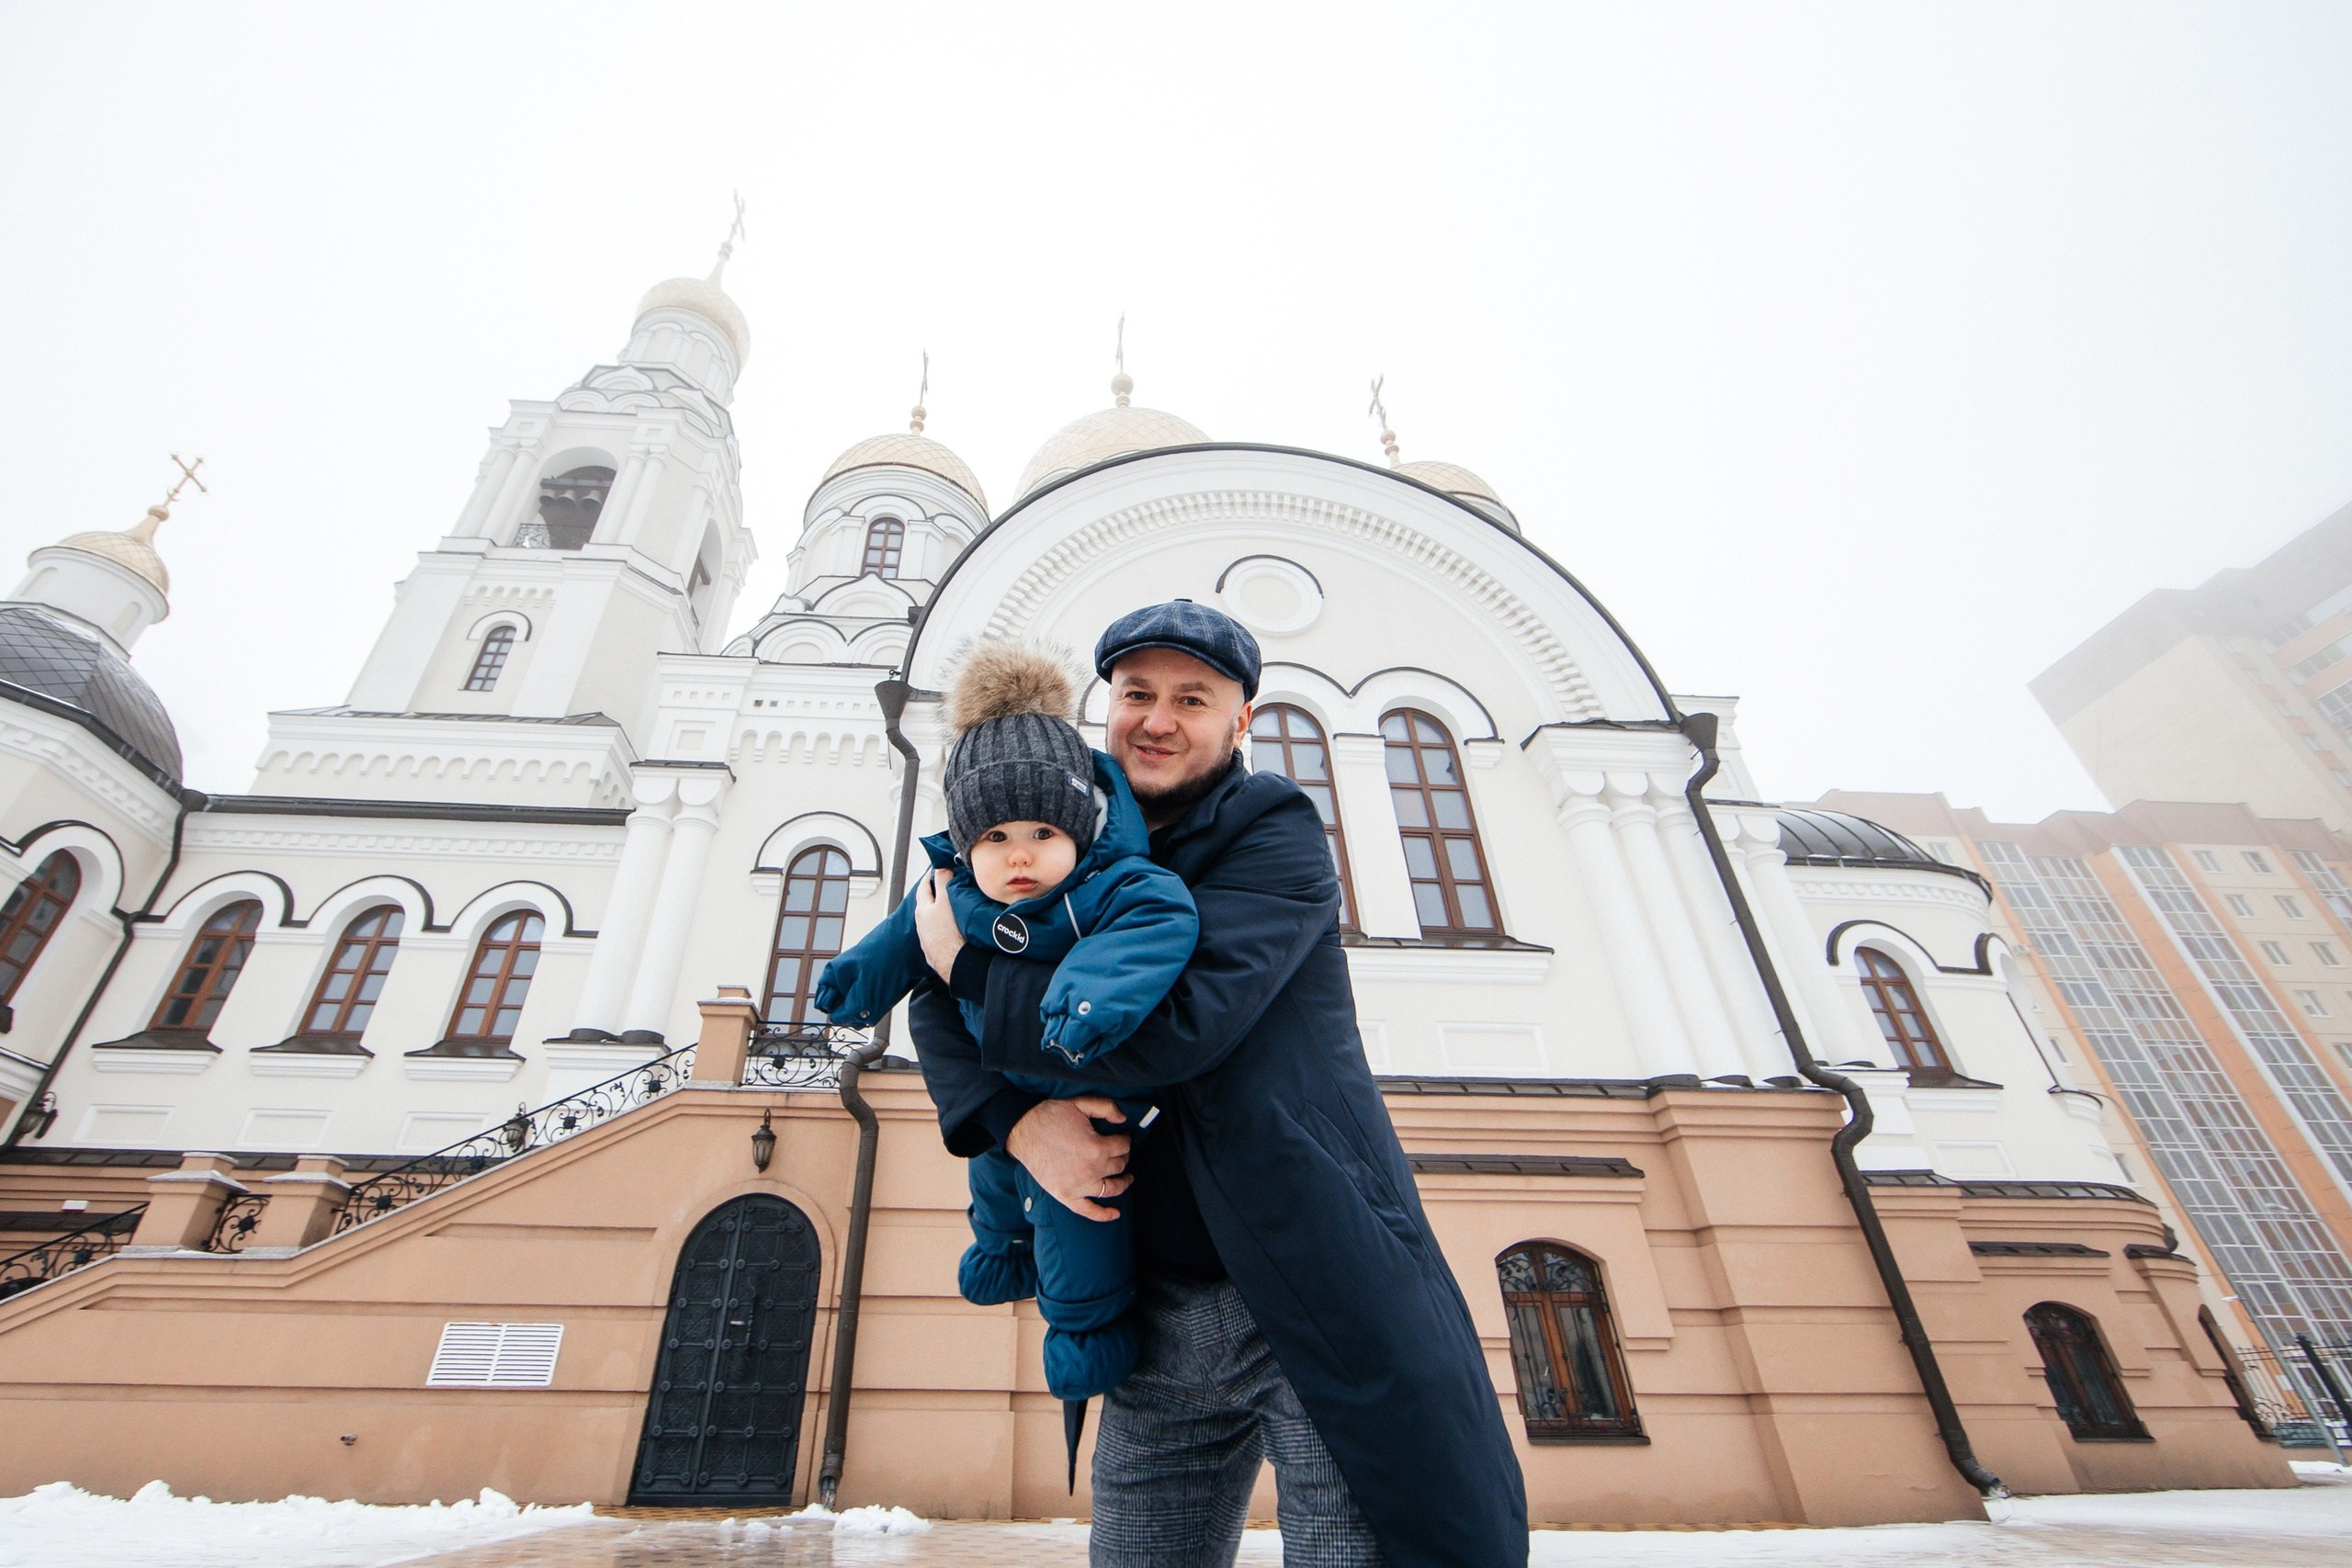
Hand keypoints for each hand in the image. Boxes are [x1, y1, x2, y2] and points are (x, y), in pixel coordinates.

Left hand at [914, 867, 963, 981]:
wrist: (955, 963)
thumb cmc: (949, 934)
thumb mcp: (946, 901)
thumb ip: (943, 882)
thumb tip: (940, 868)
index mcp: (922, 910)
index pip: (924, 887)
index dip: (930, 876)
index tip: (935, 870)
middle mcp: (922, 925)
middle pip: (927, 904)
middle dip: (936, 894)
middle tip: (946, 887)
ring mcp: (928, 939)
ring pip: (933, 920)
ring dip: (940, 912)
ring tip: (953, 907)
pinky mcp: (936, 951)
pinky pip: (940, 934)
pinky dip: (945, 927)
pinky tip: (955, 929)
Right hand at [1005, 1097, 1131, 1221]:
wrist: (1023, 1131)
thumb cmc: (1051, 1116)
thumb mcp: (1080, 1103)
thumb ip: (1107, 1107)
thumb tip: (1124, 1120)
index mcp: (1097, 1148)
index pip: (1123, 1146)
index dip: (1125, 1139)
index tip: (1122, 1137)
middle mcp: (1092, 1170)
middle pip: (1119, 1166)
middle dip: (1123, 1157)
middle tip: (1120, 1152)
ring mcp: (1079, 1186)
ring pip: (1112, 1189)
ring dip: (1123, 1183)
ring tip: (1127, 1178)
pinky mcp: (1066, 1196)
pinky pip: (1089, 1211)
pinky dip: (1104, 1215)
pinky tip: (1115, 1214)